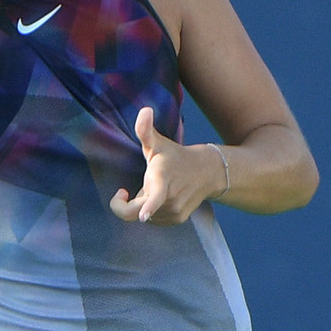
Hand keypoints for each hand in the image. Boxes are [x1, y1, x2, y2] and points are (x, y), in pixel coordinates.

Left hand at [110, 107, 219, 225]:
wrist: (207, 172)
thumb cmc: (175, 157)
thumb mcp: (158, 143)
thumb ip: (145, 130)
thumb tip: (145, 110)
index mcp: (163, 180)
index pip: (155, 198)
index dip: (148, 208)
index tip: (142, 216)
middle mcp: (170, 199)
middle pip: (136, 212)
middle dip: (124, 204)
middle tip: (123, 192)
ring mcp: (175, 211)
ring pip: (144, 216)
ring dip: (141, 204)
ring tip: (151, 189)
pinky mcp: (178, 219)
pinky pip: (153, 220)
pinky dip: (150, 211)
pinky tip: (158, 198)